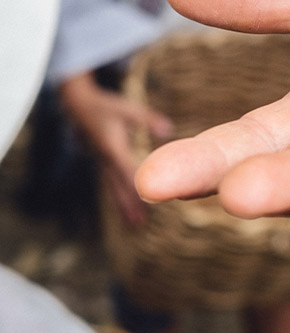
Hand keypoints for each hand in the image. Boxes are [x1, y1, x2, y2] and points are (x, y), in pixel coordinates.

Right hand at [60, 73, 173, 225]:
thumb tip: (169, 130)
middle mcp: (106, 159)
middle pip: (119, 186)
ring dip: (124, 207)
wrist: (77, 108)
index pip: (127, 170)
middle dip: (129, 204)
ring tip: (135, 225)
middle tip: (140, 223)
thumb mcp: (127, 109)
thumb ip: (148, 119)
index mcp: (112, 147)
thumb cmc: (106, 106)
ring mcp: (102, 163)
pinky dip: (119, 198)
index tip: (147, 200)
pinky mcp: (103, 164)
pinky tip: (126, 211)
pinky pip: (112, 184)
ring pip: (114, 189)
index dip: (137, 185)